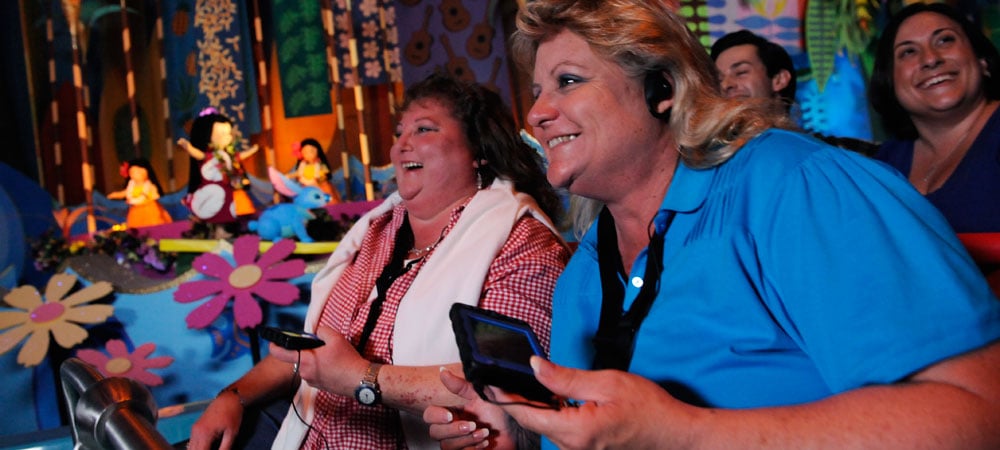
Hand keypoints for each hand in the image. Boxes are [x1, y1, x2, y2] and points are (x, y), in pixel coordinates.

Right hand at [187, 390, 243, 449]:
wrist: (228, 399)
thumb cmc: (232, 414)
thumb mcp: (231, 433)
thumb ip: (225, 448)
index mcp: (204, 434)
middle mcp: (196, 432)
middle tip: (213, 449)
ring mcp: (194, 429)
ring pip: (191, 448)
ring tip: (210, 448)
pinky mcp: (195, 427)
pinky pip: (192, 442)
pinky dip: (197, 448)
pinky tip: (206, 448)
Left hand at [267, 326, 366, 396]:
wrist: (360, 381)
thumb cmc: (348, 361)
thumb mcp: (336, 338)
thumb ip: (321, 331)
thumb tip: (316, 333)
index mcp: (306, 360)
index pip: (282, 353)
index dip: (275, 346)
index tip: (272, 342)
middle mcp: (305, 373)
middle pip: (299, 358)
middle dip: (308, 351)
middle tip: (322, 347)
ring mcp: (312, 382)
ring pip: (308, 366)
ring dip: (315, 360)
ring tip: (332, 357)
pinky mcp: (320, 387)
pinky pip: (315, 374)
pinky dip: (321, 368)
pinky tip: (334, 366)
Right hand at [424, 368, 521, 449]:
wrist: (520, 431)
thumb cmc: (503, 412)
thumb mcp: (482, 395)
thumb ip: (461, 386)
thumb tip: (442, 371)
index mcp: (453, 412)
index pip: (430, 415)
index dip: (436, 416)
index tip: (450, 415)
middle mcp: (453, 428)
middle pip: (435, 432)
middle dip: (453, 430)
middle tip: (471, 425)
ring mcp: (460, 443)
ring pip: (446, 446)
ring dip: (465, 440)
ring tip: (483, 433)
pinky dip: (472, 449)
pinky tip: (485, 442)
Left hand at [495, 356, 697, 449]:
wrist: (674, 434)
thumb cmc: (648, 408)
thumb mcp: (606, 383)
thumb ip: (566, 377)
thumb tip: (535, 365)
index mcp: (575, 431)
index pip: (527, 413)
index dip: (505, 396)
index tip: (489, 380)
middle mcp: (573, 447)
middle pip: (533, 420)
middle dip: (515, 398)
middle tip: (499, 375)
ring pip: (545, 425)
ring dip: (533, 405)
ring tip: (520, 380)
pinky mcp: (585, 448)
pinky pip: (559, 429)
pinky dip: (550, 412)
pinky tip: (549, 395)